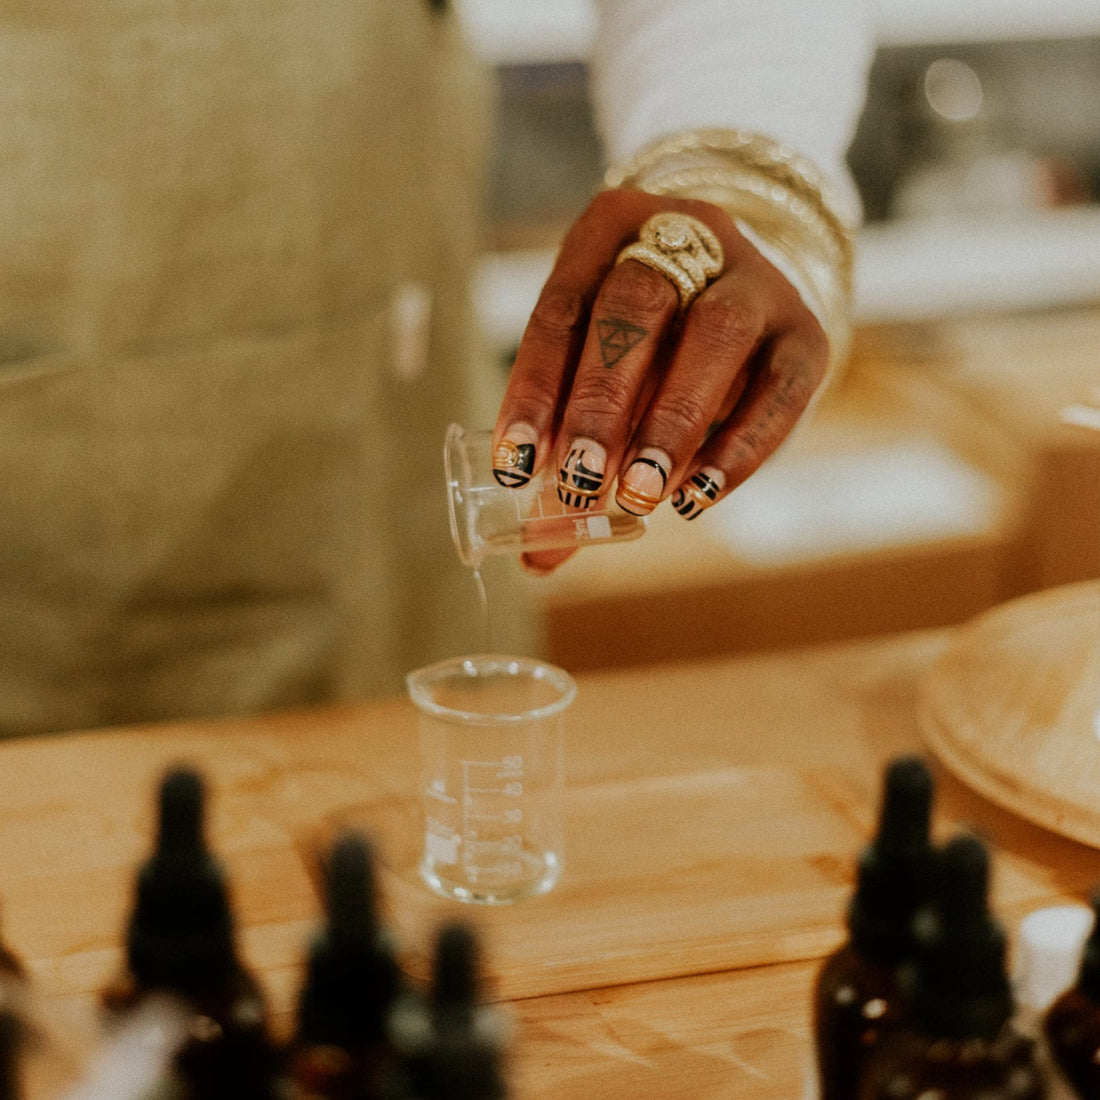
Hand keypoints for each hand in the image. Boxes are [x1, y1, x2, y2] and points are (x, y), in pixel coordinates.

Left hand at [492, 187, 829, 572]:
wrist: (746, 305)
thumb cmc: (648, 347)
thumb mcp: (597, 373)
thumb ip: (565, 451)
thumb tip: (535, 556)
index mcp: (611, 228)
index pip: (563, 307)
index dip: (535, 387)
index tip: (515, 464)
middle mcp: (688, 233)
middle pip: (636, 305)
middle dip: (600, 400)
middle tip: (577, 480)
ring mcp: (756, 278)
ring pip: (714, 334)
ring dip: (671, 421)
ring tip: (638, 494)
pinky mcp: (806, 330)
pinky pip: (778, 388)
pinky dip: (737, 447)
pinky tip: (696, 496)